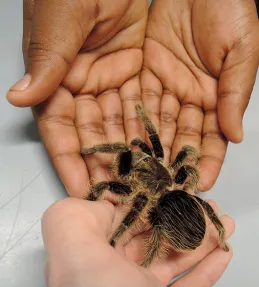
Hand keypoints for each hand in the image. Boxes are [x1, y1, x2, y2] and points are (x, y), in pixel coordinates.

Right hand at [6, 0, 147, 197]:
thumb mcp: (63, 17)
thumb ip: (47, 59)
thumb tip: (18, 96)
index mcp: (58, 75)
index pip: (59, 128)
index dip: (69, 160)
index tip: (81, 189)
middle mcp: (83, 84)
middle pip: (92, 135)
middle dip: (103, 167)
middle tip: (117, 197)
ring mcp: (111, 80)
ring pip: (120, 126)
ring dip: (129, 156)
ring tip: (142, 184)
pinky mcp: (137, 71)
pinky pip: (143, 107)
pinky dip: (150, 131)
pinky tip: (159, 153)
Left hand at [42, 198, 233, 286]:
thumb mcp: (80, 268)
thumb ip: (73, 224)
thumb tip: (98, 207)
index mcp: (85, 264)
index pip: (112, 221)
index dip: (141, 202)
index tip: (169, 189)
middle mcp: (107, 280)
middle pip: (146, 237)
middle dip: (178, 218)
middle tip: (206, 206)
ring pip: (169, 257)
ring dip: (198, 239)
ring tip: (222, 223)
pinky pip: (185, 285)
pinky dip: (205, 268)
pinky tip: (222, 253)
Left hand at [141, 0, 258, 190]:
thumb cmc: (229, 8)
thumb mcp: (241, 50)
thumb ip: (235, 95)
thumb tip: (236, 136)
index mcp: (217, 97)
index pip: (212, 138)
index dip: (207, 161)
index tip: (200, 184)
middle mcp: (191, 98)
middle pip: (181, 138)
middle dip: (173, 164)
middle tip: (164, 189)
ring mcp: (167, 88)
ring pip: (157, 125)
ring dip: (150, 151)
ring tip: (141, 175)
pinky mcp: (146, 73)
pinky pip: (139, 102)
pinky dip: (133, 123)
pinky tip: (128, 145)